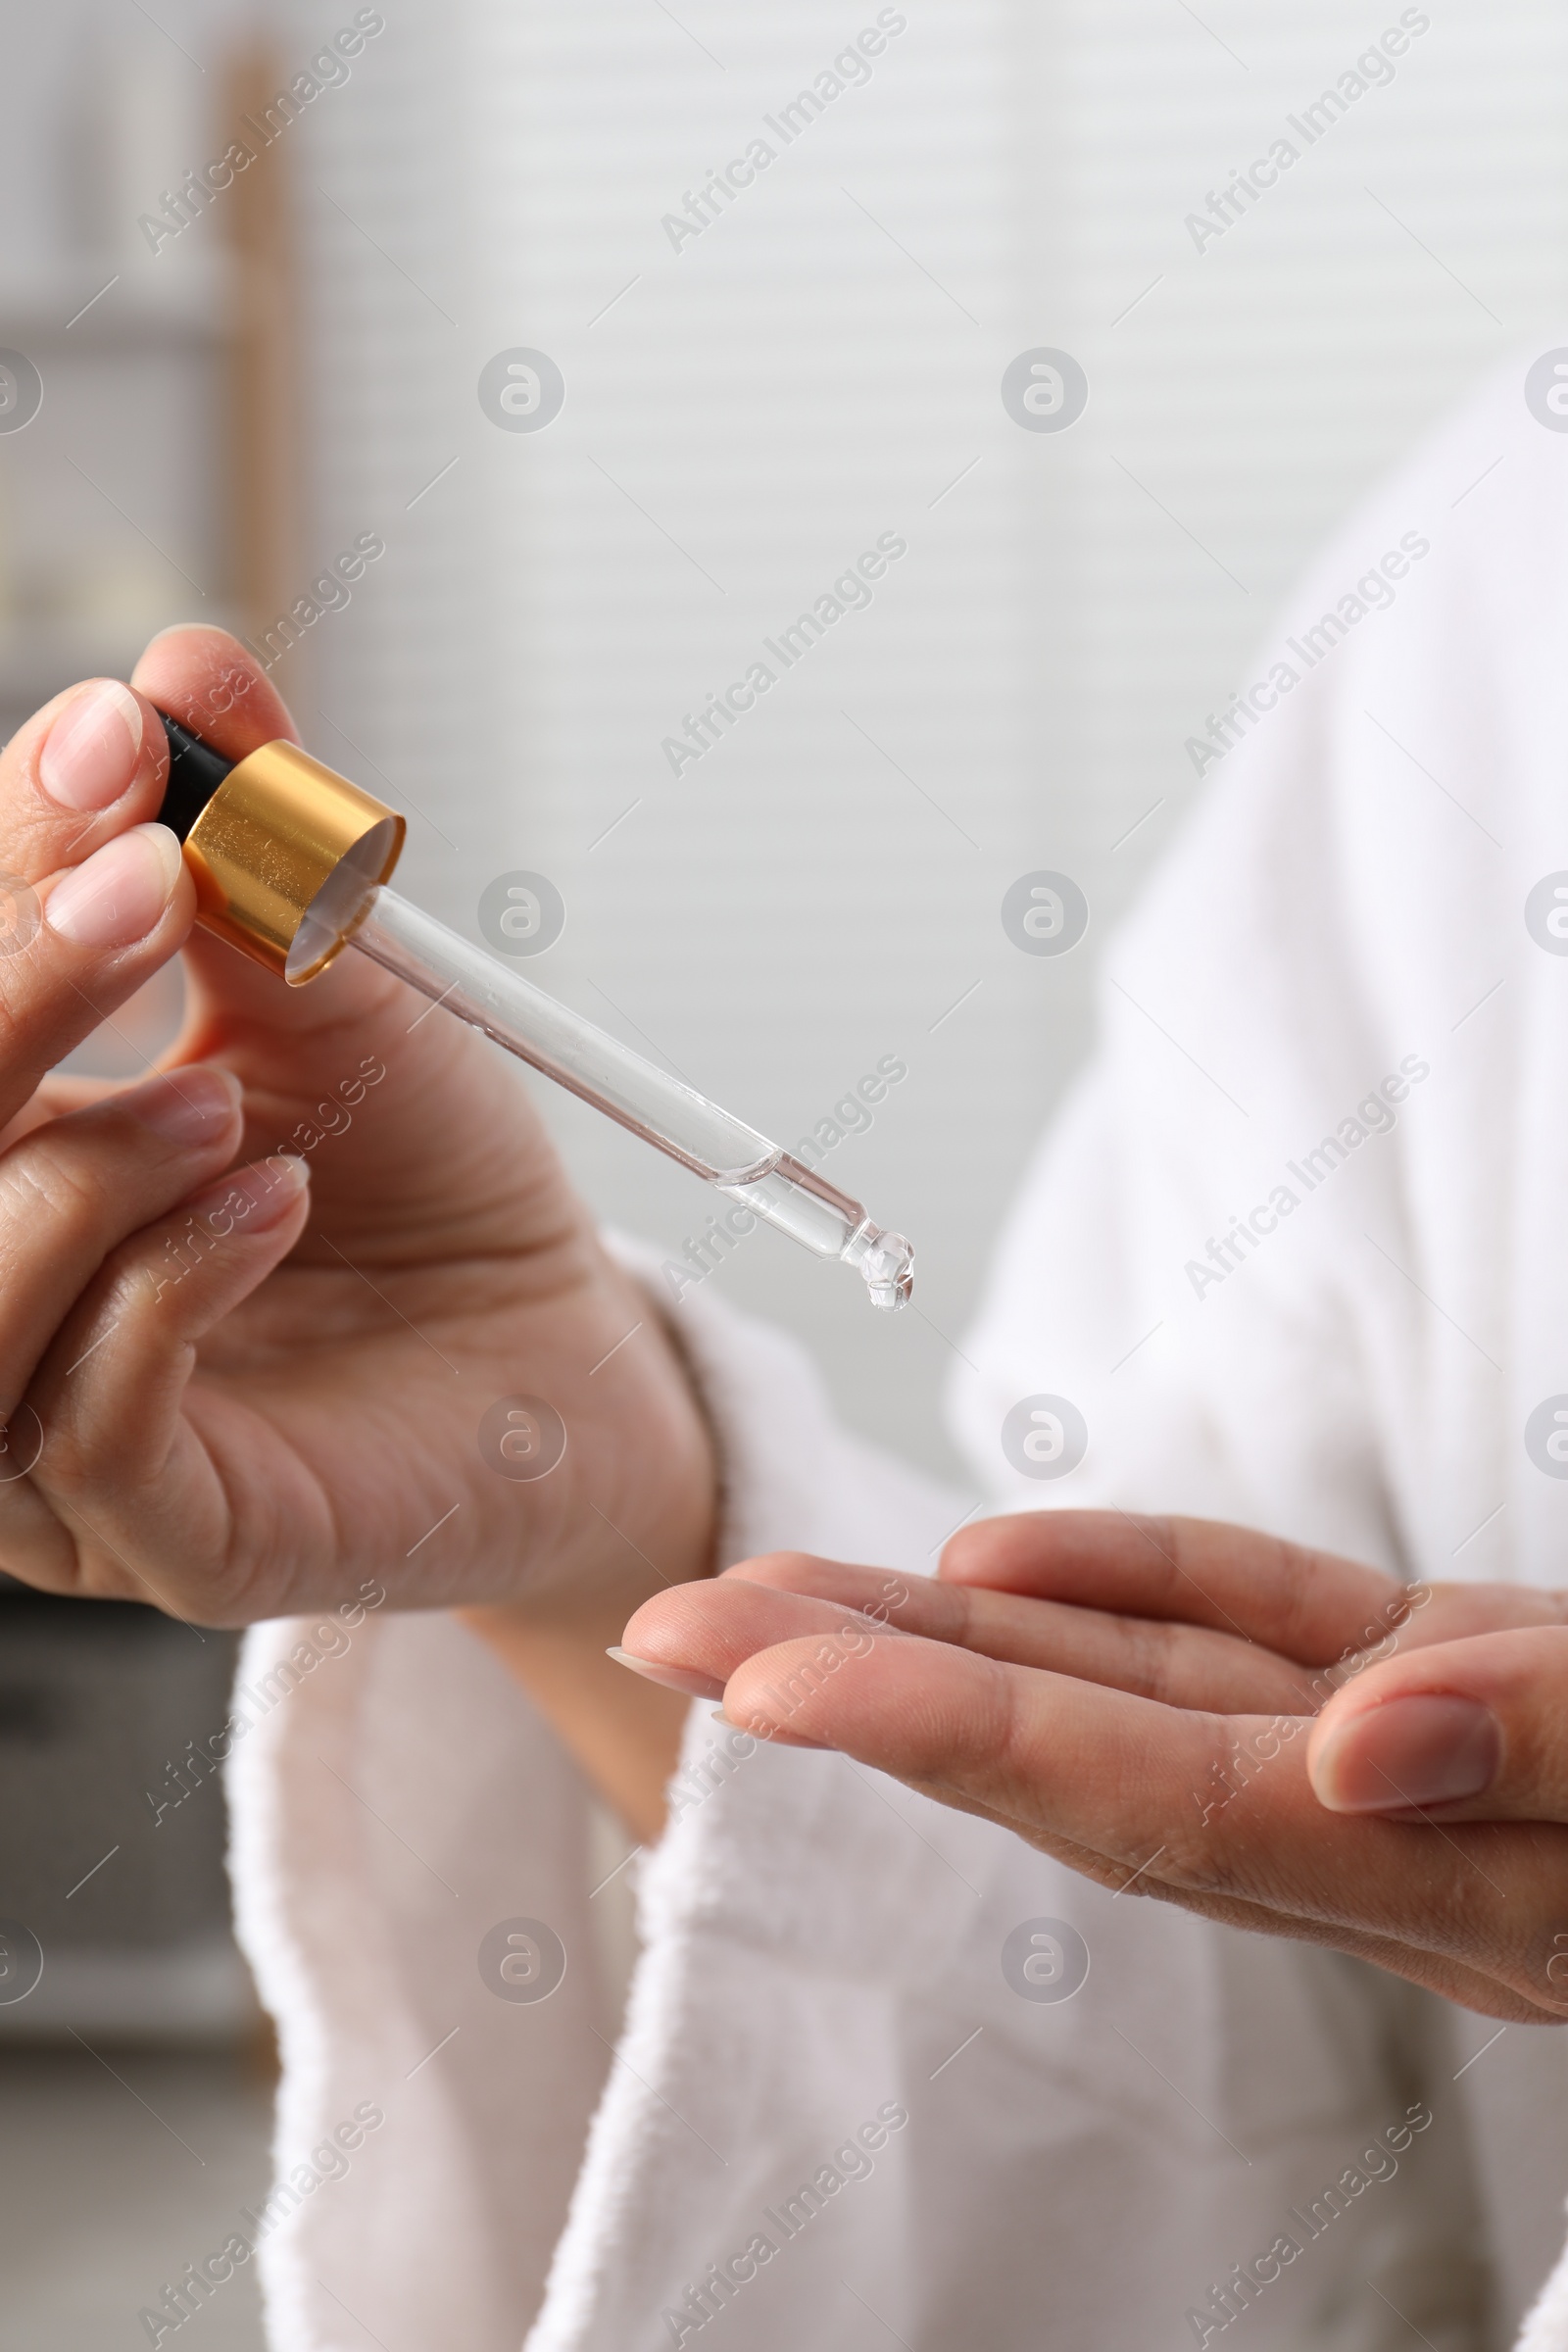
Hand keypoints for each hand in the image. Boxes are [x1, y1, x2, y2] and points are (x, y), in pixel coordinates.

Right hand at [0, 631, 714, 1686]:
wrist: (566, 1357)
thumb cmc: (433, 1181)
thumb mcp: (348, 998)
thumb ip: (259, 856)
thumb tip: (188, 657)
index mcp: (5, 1142)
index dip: (4, 863)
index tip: (121, 745)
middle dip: (8, 992)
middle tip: (143, 885)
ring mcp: (47, 1433)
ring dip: (78, 1168)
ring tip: (231, 1101)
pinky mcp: (153, 1533)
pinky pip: (76, 1424)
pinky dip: (164, 1288)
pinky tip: (271, 1203)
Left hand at [618, 1515, 1567, 2019]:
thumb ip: (1557, 1748)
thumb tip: (1361, 1740)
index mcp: (1447, 1874)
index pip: (1139, 1798)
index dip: (937, 1732)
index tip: (752, 1686)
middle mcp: (1386, 1830)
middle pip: (1077, 1758)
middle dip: (864, 1689)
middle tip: (673, 1622)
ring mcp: (1400, 1759)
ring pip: (1132, 1693)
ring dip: (948, 1639)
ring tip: (776, 1591)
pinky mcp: (1445, 1689)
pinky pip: (1258, 1640)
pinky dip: (1136, 1588)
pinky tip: (1011, 1558)